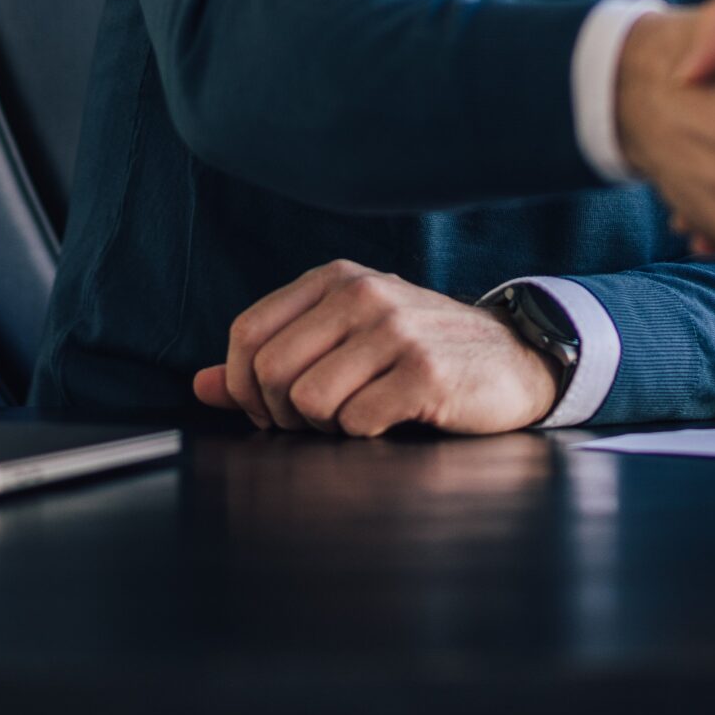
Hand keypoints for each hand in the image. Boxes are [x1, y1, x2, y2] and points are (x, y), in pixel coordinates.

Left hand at [191, 261, 559, 436]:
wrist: (512, 359)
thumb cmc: (418, 352)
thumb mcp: (345, 338)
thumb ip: (272, 359)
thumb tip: (201, 385)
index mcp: (336, 279)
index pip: (248, 334)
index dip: (246, 384)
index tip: (272, 406)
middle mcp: (363, 294)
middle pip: (272, 372)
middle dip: (283, 414)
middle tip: (317, 421)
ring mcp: (396, 330)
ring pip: (309, 402)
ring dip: (325, 428)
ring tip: (359, 415)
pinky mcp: (424, 373)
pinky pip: (356, 422)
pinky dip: (365, 434)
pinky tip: (392, 419)